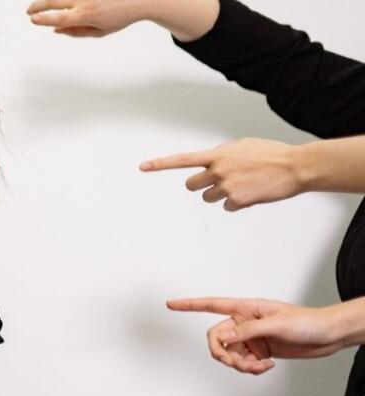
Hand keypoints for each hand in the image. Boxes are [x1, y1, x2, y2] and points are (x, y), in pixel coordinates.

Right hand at [27, 0, 150, 37]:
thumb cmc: (120, 16)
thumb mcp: (99, 31)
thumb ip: (76, 32)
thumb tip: (56, 30)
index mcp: (86, 14)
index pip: (59, 18)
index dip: (43, 20)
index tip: (33, 20)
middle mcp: (84, 0)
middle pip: (53, 1)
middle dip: (37, 6)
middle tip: (29, 12)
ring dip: (45, 0)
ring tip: (37, 5)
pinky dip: (59, 0)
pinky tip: (51, 2)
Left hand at [141, 138, 303, 211]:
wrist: (295, 166)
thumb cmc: (272, 154)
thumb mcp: (243, 146)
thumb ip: (223, 154)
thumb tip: (212, 163)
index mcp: (217, 154)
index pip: (182, 160)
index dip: (160, 164)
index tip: (142, 167)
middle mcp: (217, 169)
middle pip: (192, 185)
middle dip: (201, 185)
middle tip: (219, 182)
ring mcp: (225, 186)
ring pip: (208, 197)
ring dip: (220, 195)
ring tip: (242, 185)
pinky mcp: (236, 200)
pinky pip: (227, 207)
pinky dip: (236, 204)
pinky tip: (251, 193)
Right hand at [167, 297, 352, 374]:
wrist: (327, 336)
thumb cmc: (306, 322)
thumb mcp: (276, 325)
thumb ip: (247, 331)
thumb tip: (223, 338)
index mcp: (244, 308)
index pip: (211, 305)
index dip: (189, 305)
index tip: (170, 304)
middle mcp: (243, 323)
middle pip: (216, 339)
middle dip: (223, 355)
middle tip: (236, 363)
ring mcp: (250, 338)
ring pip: (229, 355)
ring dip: (241, 365)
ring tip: (261, 367)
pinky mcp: (257, 351)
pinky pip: (243, 363)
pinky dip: (252, 369)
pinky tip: (267, 367)